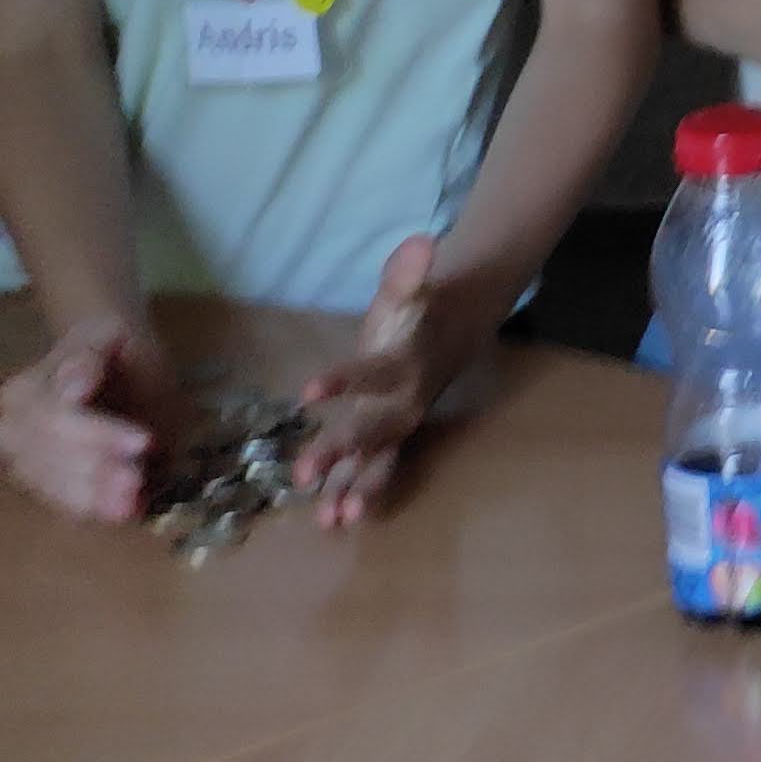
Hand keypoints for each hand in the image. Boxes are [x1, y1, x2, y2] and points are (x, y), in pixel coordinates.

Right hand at [0, 314, 187, 525]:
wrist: (106, 359)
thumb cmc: (113, 348)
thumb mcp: (108, 335)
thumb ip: (89, 362)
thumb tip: (74, 387)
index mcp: (28, 389)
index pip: (58, 417)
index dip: (98, 434)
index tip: (144, 442)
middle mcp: (13, 425)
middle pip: (52, 456)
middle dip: (99, 472)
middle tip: (142, 482)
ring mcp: (22, 456)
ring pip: (53, 482)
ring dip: (94, 496)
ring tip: (134, 504)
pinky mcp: (40, 480)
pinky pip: (59, 498)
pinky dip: (91, 506)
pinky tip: (121, 512)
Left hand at [293, 234, 454, 526]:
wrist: (455, 335)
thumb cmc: (419, 313)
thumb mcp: (410, 292)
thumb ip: (406, 274)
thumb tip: (420, 241)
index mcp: (403, 363)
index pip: (371, 373)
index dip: (341, 382)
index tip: (306, 393)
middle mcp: (403, 401)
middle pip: (372, 429)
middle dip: (339, 452)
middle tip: (304, 475)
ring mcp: (397, 424)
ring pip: (376, 459)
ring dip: (354, 487)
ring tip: (332, 520)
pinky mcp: (388, 439)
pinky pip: (374, 470)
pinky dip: (355, 493)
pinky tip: (331, 520)